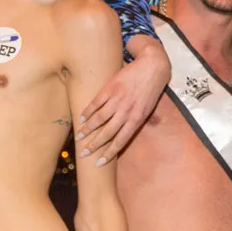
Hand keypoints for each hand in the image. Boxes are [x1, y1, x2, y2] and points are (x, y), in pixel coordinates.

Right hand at [76, 41, 169, 161]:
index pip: (120, 141)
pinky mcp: (111, 88)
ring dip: (87, 129)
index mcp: (137, 119)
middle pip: (107, 133)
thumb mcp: (148, 109)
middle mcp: (126, 112)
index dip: (109, 153)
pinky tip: (82, 118)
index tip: (99, 162)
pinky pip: (96, 103)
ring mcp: (118, 100)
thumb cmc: (150, 90)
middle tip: (83, 153)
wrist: (152, 67)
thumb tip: (123, 134)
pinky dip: (88, 111)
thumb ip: (135, 121)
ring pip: (99, 119)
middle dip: (94, 145)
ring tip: (79, 136)